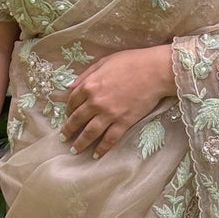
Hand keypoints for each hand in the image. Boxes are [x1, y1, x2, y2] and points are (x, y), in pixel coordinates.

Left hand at [57, 45, 174, 157]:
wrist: (155, 71)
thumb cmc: (132, 62)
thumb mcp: (104, 62)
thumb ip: (86, 74)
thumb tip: (70, 86)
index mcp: (90, 85)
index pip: (73, 101)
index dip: (68, 110)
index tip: (68, 116)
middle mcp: (96, 102)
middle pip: (77, 120)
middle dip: (68, 130)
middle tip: (63, 138)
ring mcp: (110, 114)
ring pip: (90, 133)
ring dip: (80, 143)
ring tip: (74, 150)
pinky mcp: (124, 122)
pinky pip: (110, 139)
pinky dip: (102, 148)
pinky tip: (96, 155)